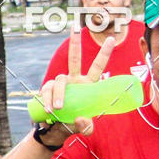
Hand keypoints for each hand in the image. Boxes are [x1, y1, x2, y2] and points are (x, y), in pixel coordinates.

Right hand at [35, 28, 115, 144]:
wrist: (55, 130)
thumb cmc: (73, 125)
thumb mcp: (84, 129)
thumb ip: (87, 127)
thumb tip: (82, 119)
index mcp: (87, 85)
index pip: (97, 67)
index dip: (104, 53)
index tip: (112, 39)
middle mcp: (74, 80)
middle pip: (74, 58)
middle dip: (75, 42)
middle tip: (76, 27)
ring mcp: (60, 83)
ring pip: (60, 81)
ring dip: (58, 95)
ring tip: (57, 109)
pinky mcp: (47, 89)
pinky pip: (47, 91)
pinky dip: (47, 100)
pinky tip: (48, 109)